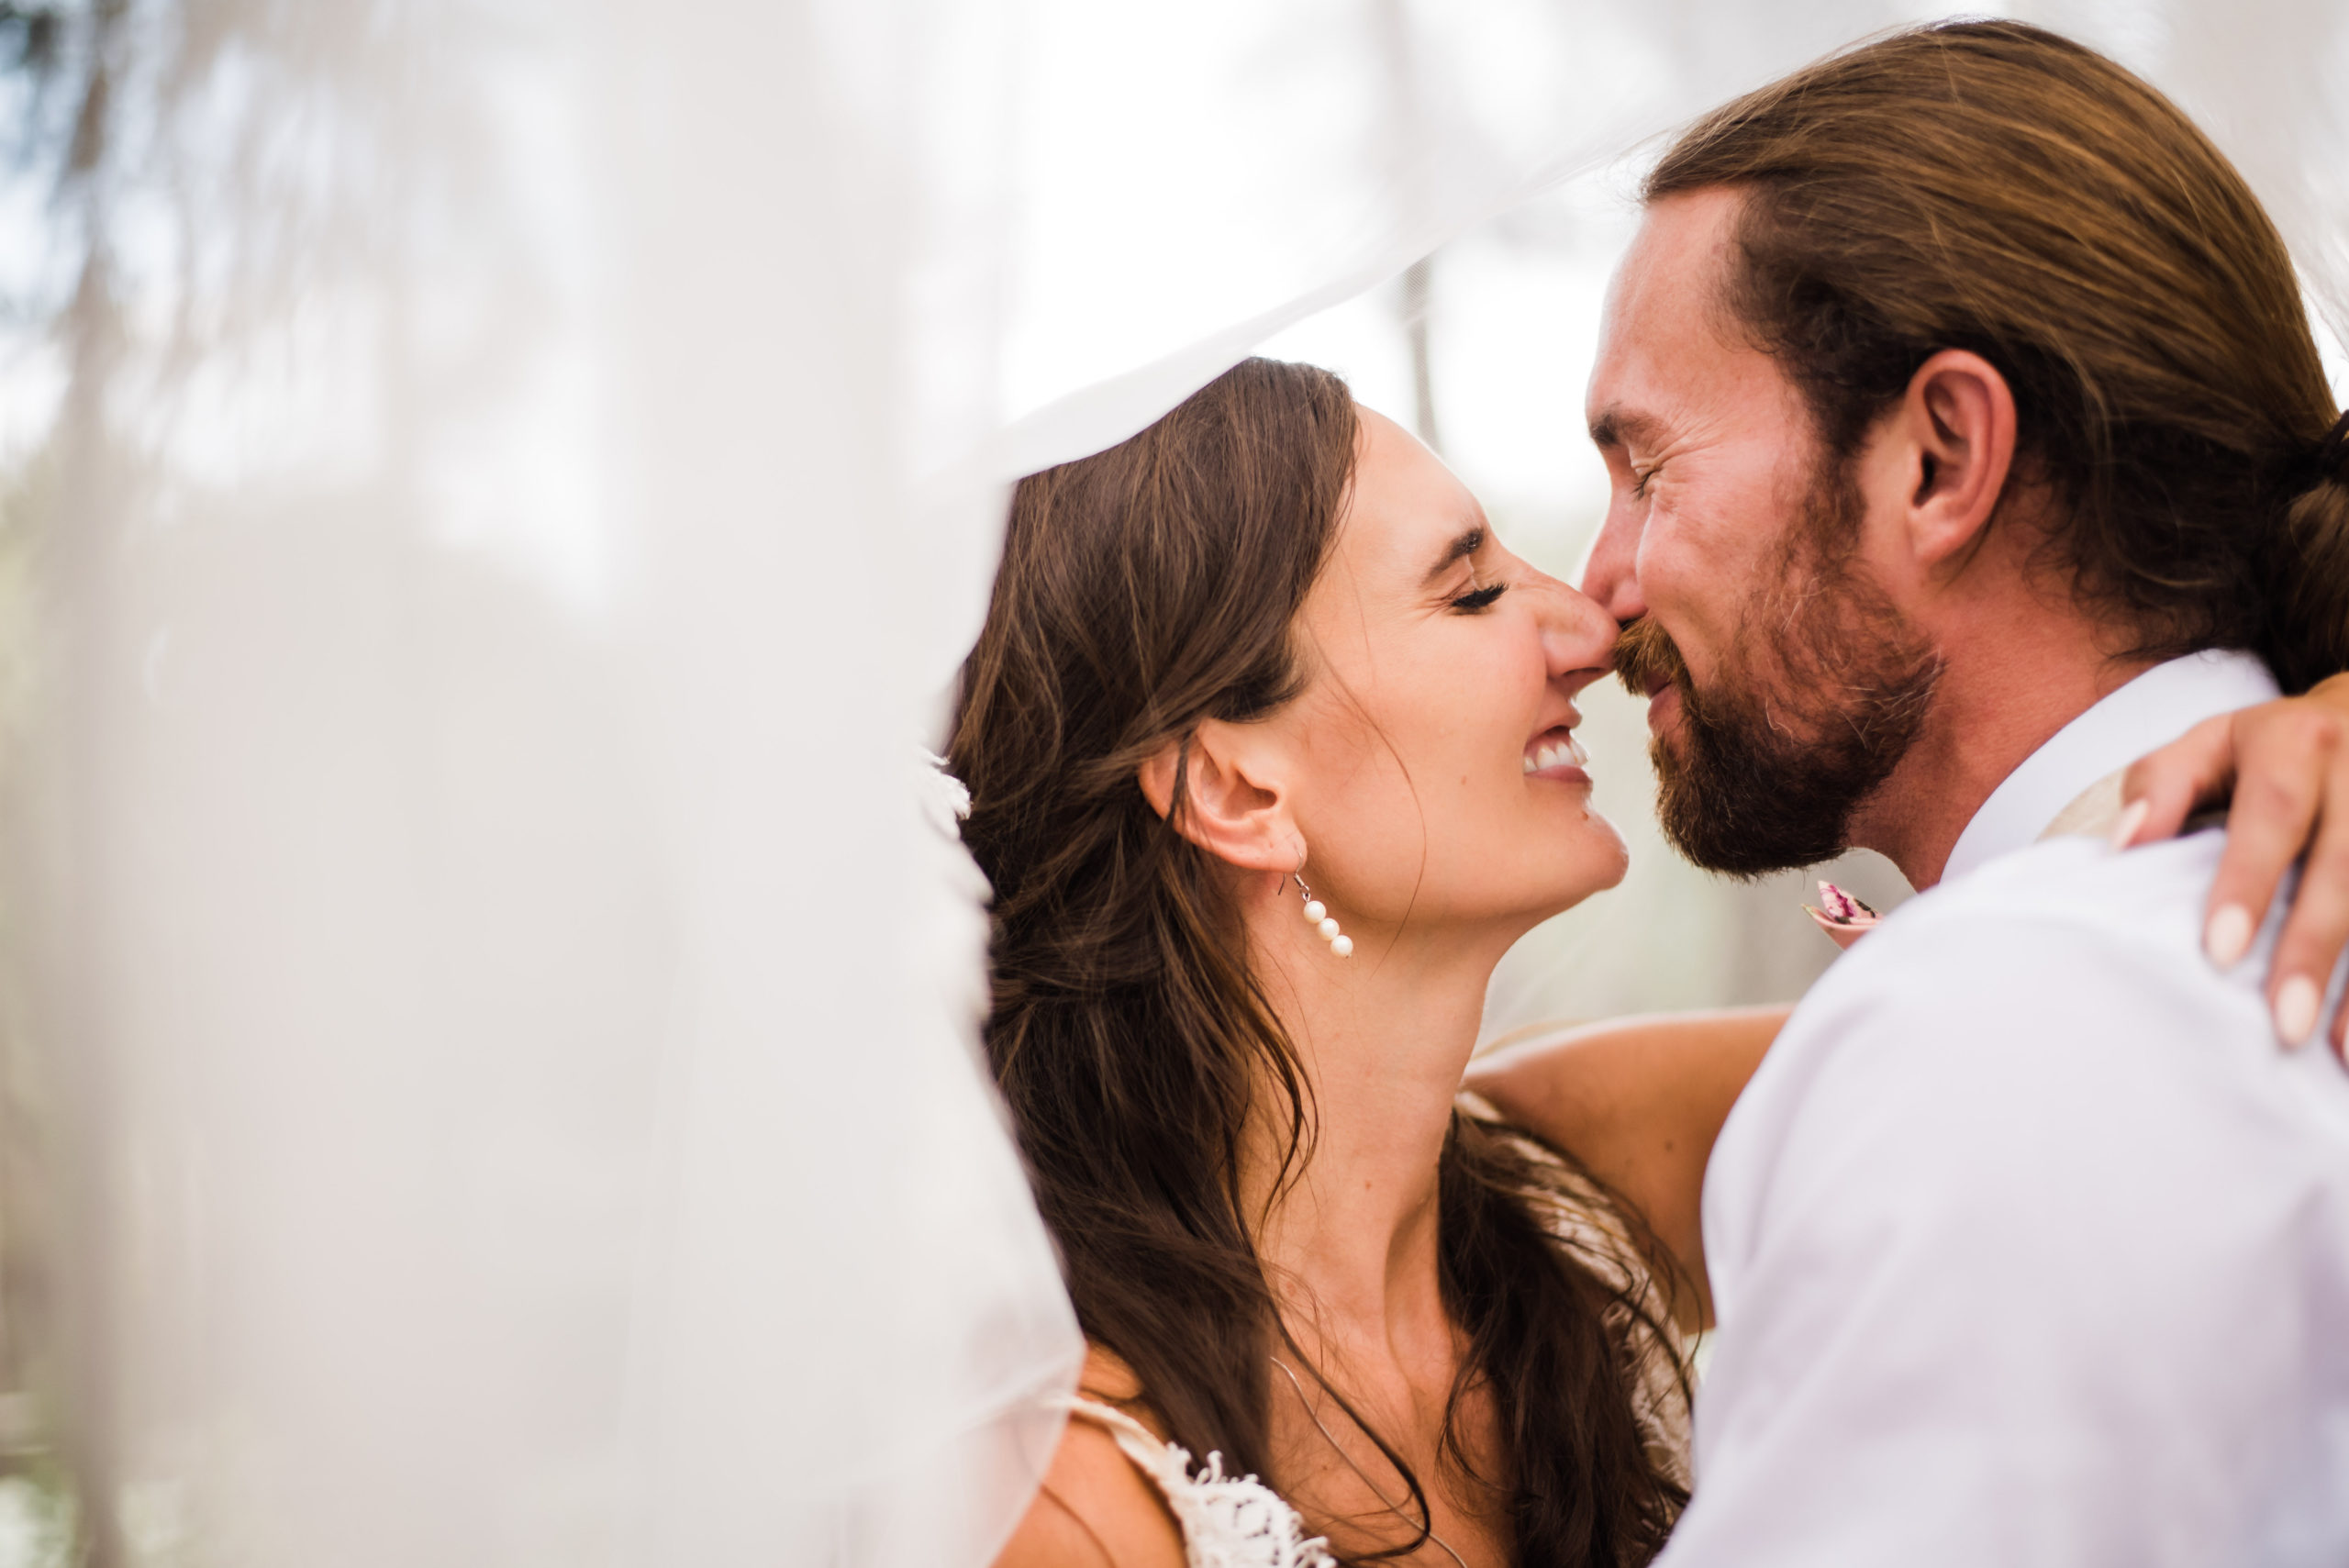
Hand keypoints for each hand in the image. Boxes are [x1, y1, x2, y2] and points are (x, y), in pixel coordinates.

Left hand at [2117, 671, 2348, 1057]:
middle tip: (2285, 1022)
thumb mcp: (2207, 744)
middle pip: (2343, 863)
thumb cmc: (2265, 748)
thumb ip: (2162, 785)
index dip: (2249, 881)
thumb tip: (2125, 844)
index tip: (2219, 950)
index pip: (2273, 813)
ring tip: (2339, 1049)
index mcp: (2296, 740)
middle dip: (2314, 946)